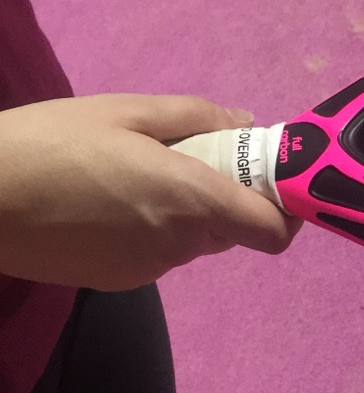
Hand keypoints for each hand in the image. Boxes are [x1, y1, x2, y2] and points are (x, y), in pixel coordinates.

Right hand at [0, 94, 300, 288]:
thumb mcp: (125, 111)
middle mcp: (177, 245)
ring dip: (186, 210)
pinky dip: (153, 227)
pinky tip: (109, 199)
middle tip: (191, 154)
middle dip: (227, 195)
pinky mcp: (118, 282)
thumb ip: (196, 117)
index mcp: (188, 200)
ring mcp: (147, 269)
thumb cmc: (49, 144)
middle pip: (233, 229)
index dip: (286, 210)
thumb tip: (245, 123)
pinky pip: (159, 252)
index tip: (274, 180)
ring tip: (135, 171)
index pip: (272, 231)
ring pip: (194, 240)